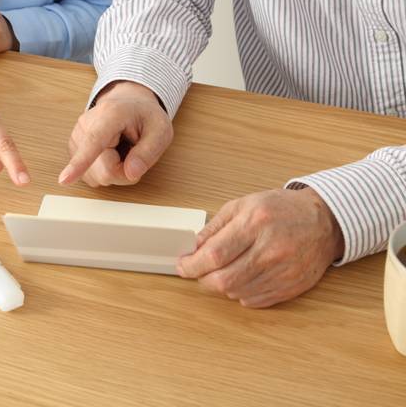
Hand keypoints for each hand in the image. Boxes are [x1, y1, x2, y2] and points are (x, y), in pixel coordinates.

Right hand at [59, 81, 172, 186]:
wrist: (127, 102)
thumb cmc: (144, 116)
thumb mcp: (160, 131)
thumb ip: (148, 152)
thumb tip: (131, 174)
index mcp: (110, 115)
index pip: (94, 143)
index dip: (80, 163)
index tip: (64, 179)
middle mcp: (86, 125)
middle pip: (103, 171)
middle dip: (123, 171)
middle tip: (134, 153)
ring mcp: (76, 138)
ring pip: (95, 176)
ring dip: (114, 171)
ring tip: (121, 150)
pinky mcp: (73, 149)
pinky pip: (90, 175)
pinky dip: (103, 170)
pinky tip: (110, 154)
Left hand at [176, 188, 344, 307]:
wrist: (324, 221)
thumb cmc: (281, 209)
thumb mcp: (243, 205)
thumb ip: (215, 227)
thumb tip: (193, 247)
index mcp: (255, 223)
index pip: (215, 254)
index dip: (192, 265)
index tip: (182, 266)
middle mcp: (271, 249)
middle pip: (224, 279)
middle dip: (203, 279)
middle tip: (198, 271)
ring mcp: (283, 271)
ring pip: (237, 292)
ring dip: (221, 286)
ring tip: (223, 271)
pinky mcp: (292, 286)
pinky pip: (255, 300)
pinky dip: (241, 292)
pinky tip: (242, 278)